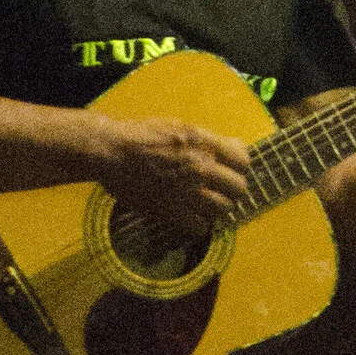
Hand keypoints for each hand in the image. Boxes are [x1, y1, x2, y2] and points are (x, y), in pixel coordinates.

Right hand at [95, 111, 253, 240]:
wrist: (112, 151)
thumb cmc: (142, 135)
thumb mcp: (179, 127)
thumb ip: (207, 140)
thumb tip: (231, 146)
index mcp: (204, 144)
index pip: (244, 160)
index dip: (239, 166)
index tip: (230, 170)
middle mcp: (201, 168)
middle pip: (239, 188)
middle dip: (231, 189)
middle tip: (220, 190)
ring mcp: (188, 191)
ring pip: (224, 209)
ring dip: (217, 208)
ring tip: (205, 204)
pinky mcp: (172, 210)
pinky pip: (201, 227)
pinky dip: (198, 224)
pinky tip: (190, 216)